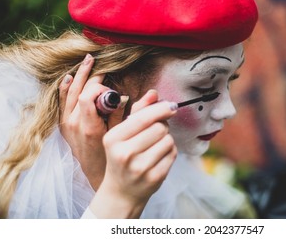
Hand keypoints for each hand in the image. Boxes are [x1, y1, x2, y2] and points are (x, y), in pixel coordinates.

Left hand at [58, 54, 125, 188]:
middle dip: (92, 78)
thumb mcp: (122, 135)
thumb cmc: (111, 156)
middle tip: (103, 69)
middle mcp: (74, 124)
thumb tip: (144, 95)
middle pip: (79, 91)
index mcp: (89, 127)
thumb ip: (129, 114)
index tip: (110, 91)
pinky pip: (62, 101)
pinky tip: (70, 77)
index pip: (87, 97)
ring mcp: (66, 124)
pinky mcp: (64, 124)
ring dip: (79, 76)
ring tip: (88, 61)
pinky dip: (66, 87)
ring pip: (70, 92)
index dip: (99, 89)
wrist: (95, 173)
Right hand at [90, 90, 177, 217]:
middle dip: (163, 126)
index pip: (143, 117)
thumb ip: (138, 111)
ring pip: (168, 140)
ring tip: (156, 145)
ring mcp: (139, 168)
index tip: (171, 106)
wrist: (121, 191)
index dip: (161, 109)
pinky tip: (160, 157)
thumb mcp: (123, 134)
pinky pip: (172, 154)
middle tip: (158, 131)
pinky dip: (170, 152)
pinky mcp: (154, 178)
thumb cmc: (123, 156)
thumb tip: (154, 94)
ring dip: (167, 139)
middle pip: (159, 128)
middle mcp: (124, 154)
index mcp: (113, 139)